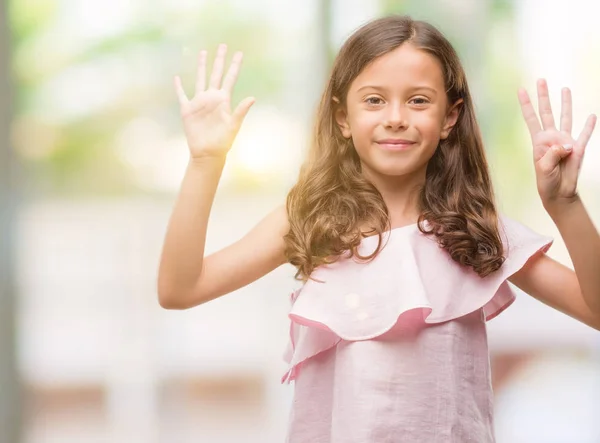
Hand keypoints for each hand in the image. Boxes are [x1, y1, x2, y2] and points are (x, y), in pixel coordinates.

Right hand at [174, 44, 254, 159]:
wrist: (208, 153)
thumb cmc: (223, 141)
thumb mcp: (234, 125)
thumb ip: (241, 111)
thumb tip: (253, 97)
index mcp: (224, 100)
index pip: (230, 78)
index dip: (235, 66)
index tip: (239, 53)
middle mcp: (212, 98)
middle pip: (216, 74)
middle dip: (219, 60)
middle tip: (223, 45)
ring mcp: (200, 102)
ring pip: (200, 79)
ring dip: (202, 66)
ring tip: (203, 53)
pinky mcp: (188, 110)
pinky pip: (182, 95)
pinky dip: (178, 87)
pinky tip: (177, 78)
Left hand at [518, 79, 595, 208]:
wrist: (559, 193)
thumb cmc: (546, 182)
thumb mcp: (544, 169)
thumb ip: (553, 155)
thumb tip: (566, 144)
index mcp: (539, 141)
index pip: (531, 118)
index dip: (526, 104)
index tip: (521, 89)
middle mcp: (551, 137)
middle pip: (547, 112)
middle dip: (544, 96)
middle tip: (541, 79)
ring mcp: (565, 141)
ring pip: (566, 117)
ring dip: (566, 103)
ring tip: (565, 89)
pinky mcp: (578, 148)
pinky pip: (584, 134)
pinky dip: (589, 125)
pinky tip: (591, 116)